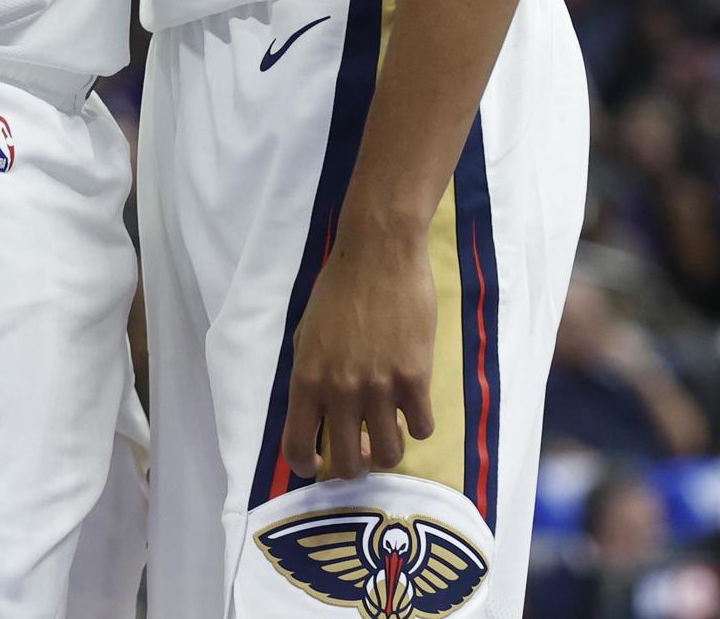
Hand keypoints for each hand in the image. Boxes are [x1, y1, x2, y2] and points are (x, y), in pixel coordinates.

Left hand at [282, 222, 436, 481]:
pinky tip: (413, 405)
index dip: (307, 467)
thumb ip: (311, 377)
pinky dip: (418, 424)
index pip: (297, 447)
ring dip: (389, 449)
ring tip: (389, 428)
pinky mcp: (415, 378)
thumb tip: (319, 415)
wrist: (379, 253)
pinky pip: (422, 428)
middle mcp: (340, 390)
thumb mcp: (307, 334)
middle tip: (361, 451)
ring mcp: (379, 387)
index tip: (318, 466)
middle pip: (348, 463)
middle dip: (354, 465)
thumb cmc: (338, 288)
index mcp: (307, 379)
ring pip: (389, 454)